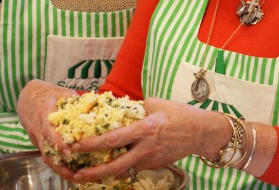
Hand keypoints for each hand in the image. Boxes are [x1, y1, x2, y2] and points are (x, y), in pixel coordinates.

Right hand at [16, 79, 77, 173]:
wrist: (26, 98)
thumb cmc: (46, 93)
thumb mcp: (61, 92)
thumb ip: (75, 100)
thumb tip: (95, 105)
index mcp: (43, 114)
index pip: (48, 131)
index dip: (58, 142)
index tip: (69, 152)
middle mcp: (38, 130)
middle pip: (47, 151)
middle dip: (60, 165)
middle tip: (76, 175)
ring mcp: (37, 139)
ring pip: (47, 157)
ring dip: (59, 169)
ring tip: (76, 178)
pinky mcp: (39, 144)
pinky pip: (48, 155)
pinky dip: (58, 165)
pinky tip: (71, 171)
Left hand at [67, 97, 229, 184]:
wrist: (201, 132)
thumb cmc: (179, 113)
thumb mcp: (155, 103)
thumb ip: (135, 108)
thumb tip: (116, 108)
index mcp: (144, 129)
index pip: (114, 139)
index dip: (93, 144)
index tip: (77, 146)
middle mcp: (146, 148)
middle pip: (116, 166)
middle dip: (94, 173)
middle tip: (77, 175)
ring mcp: (151, 160)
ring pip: (124, 170)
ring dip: (106, 174)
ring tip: (90, 174)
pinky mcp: (156, 165)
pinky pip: (135, 167)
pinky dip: (123, 168)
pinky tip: (114, 165)